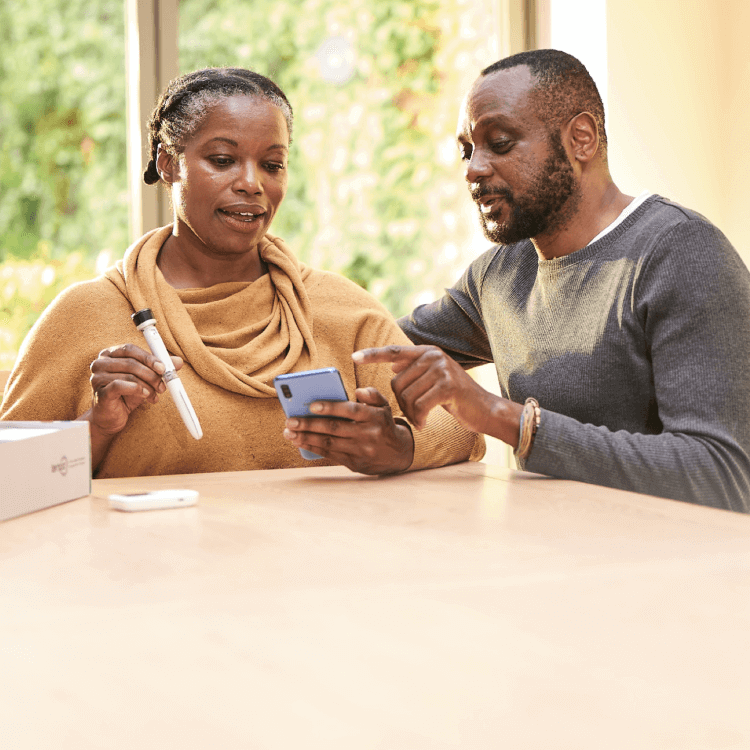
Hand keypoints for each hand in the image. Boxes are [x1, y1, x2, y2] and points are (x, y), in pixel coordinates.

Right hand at [87, 343, 182, 436]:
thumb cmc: (127, 395)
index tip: (163, 367)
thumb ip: (159, 368)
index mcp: (109, 354)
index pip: (130, 349)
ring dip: (147, 385)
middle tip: (163, 384)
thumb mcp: (145, 379)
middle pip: (130, 363)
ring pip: (128, 376)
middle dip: (151, 374)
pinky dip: (137, 390)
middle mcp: (100, 363)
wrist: (112, 417)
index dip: (149, 357)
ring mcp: (97, 378)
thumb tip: (178, 361)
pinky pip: (120, 386)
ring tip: (156, 394)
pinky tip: (146, 396)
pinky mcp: (99, 393)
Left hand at [282, 386, 414, 474]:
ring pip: (329, 443)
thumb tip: (357, 391)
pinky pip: (330, 455)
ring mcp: (361, 451)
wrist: (399, 454)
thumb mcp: (384, 406)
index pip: (351, 410)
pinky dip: (313, 448)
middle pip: (335, 429)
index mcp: (375, 417)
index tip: (311, 405)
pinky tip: (300, 442)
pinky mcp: (354, 464)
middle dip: (310, 425)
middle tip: (290, 420)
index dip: (331, 408)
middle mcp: (368, 434)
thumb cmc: (383, 424)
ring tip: (289, 432)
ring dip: (306, 438)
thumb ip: (372, 395)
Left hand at [352, 344, 520, 444]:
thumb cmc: (455, 397)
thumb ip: (415, 371)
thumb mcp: (434, 379)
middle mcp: (433, 356)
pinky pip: (420, 405)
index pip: (393, 352)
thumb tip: (393, 366)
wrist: (484, 409)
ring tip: (422, 419)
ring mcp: (441, 369)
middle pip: (397, 382)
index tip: (355, 358)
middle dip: (402, 403)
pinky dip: (420, 418)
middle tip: (415, 413)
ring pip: (407, 396)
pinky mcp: (448, 386)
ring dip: (411, 413)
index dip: (373, 355)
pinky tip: (426, 424)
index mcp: (427, 352)